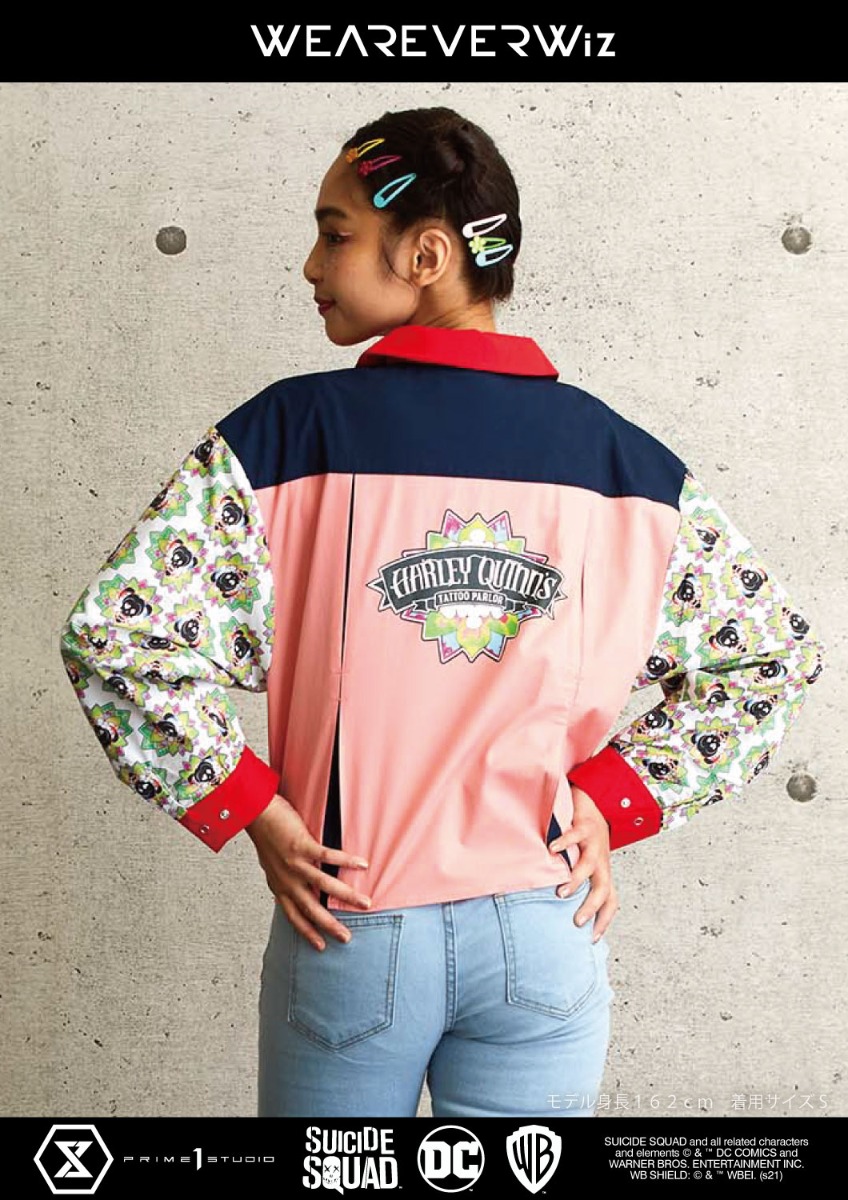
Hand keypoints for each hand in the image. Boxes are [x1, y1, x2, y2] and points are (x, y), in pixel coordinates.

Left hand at [245, 793, 371, 951]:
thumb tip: (294, 889)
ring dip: (346, 896)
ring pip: (324, 886)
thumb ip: (283, 879)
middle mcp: (287, 879)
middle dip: (330, 925)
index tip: (321, 946)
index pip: (294, 916)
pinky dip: (346, 862)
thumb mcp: (271, 866)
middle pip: (311, 908)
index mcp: (279, 886)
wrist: (254, 812)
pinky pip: (328, 857)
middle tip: (346, 937)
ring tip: (365, 903)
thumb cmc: (265, 836)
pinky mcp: (301, 846)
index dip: (307, 932)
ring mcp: (294, 864)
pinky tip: (362, 864)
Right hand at [547, 785, 618, 941]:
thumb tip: (563, 906)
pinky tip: (552, 850)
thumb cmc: (588, 838)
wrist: (596, 800)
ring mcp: (594, 843)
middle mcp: (602, 861)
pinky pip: (575, 836)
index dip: (604, 921)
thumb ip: (580, 882)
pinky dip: (565, 843)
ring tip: (562, 892)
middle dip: (592, 907)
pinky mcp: (585, 826)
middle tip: (577, 921)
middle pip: (603, 889)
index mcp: (603, 872)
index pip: (611, 902)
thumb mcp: (587, 861)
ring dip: (577, 880)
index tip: (592, 939)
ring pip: (590, 865)